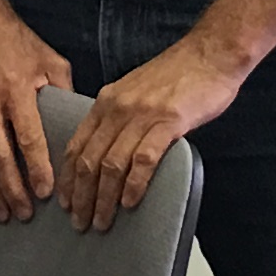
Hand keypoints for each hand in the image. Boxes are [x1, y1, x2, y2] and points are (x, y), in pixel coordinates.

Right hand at [0, 2, 72, 222]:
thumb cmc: (16, 41)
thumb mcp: (51, 60)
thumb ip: (65, 90)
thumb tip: (80, 123)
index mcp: (16, 89)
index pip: (27, 138)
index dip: (37, 168)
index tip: (46, 192)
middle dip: (13, 190)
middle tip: (25, 213)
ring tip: (3, 213)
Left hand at [61, 37, 243, 234]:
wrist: (210, 54)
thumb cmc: (178, 74)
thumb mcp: (135, 90)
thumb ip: (120, 115)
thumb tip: (109, 148)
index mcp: (106, 101)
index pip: (76, 145)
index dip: (67, 178)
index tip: (65, 202)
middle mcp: (118, 108)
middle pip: (89, 160)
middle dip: (81, 197)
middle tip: (80, 222)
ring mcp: (142, 115)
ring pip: (111, 164)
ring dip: (103, 198)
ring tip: (101, 221)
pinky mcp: (168, 122)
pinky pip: (143, 159)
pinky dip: (133, 185)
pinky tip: (129, 202)